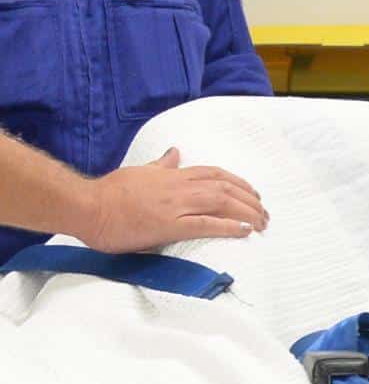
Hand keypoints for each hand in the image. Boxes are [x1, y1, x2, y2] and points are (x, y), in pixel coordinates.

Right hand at [75, 147, 268, 253]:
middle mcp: (179, 186)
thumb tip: (175, 152)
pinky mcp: (169, 224)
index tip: (253, 193)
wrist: (87, 206)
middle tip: (265, 213)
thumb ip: (162, 165)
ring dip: (247, 212)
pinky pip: (206, 224)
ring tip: (263, 223)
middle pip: (225, 187)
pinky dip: (229, 226)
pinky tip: (245, 231)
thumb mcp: (140, 171)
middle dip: (250, 199)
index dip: (238, 183)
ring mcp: (175, 205)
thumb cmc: (110, 192)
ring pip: (222, 202)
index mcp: (173, 175)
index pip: (215, 174)